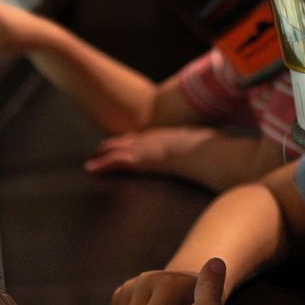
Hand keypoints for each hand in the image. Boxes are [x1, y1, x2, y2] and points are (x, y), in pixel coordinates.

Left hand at [83, 126, 210, 177]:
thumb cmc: (213, 151)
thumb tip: (214, 154)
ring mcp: (145, 148)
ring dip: (103, 155)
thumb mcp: (207, 147)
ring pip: (117, 149)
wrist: (208, 152)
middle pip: (126, 140)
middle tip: (99, 152)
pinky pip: (116, 161)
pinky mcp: (141, 160)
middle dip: (112, 146)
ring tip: (91, 163)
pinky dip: (103, 165)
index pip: (143, 137)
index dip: (130, 141)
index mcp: (166, 135)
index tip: (122, 144)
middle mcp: (152, 138)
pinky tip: (91, 169)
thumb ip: (203, 149)